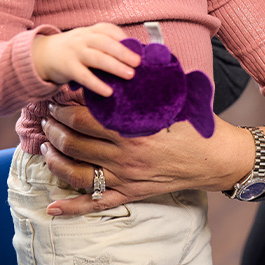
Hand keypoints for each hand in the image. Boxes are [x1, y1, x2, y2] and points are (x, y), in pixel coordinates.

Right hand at [30, 23, 140, 95]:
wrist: (42, 55)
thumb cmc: (73, 50)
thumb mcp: (87, 41)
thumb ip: (105, 46)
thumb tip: (132, 58)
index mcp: (90, 31)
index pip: (108, 29)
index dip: (123, 37)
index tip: (139, 47)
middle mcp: (83, 39)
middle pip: (105, 43)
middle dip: (123, 52)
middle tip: (138, 62)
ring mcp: (75, 52)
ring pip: (97, 58)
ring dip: (115, 66)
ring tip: (130, 75)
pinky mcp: (67, 68)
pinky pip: (84, 76)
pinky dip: (96, 84)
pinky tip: (108, 91)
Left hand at [41, 103, 262, 216]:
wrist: (218, 158)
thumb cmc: (197, 124)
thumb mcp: (174, 97)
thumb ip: (149, 82)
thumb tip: (129, 57)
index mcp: (134, 128)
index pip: (85, 117)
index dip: (65, 107)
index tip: (58, 97)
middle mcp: (126, 155)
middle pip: (75, 142)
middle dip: (54, 128)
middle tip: (47, 117)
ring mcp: (127, 177)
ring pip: (77, 173)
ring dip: (55, 159)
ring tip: (46, 147)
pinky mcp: (132, 193)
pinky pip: (97, 203)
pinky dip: (72, 207)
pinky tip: (53, 207)